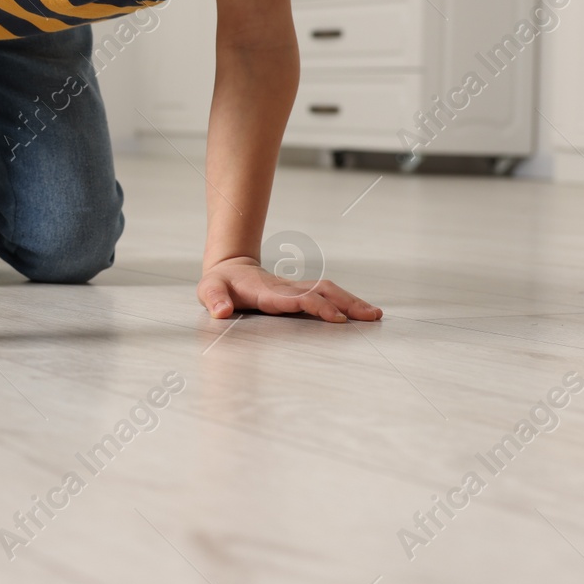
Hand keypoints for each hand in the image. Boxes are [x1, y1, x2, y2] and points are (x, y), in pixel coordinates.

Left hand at [197, 256, 381, 322]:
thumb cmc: (219, 283)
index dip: (316, 306)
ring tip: (375, 315)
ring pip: (330, 290)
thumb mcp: (208, 291)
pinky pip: (328, 294)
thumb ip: (214, 300)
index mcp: (267, 292)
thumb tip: (221, 311)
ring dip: (352, 301)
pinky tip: (363, 312)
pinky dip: (347, 301)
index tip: (336, 317)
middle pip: (322, 291)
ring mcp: (296, 289)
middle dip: (347, 303)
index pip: (297, 299)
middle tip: (371, 316)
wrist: (229, 267)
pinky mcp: (301, 291)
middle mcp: (287, 289)